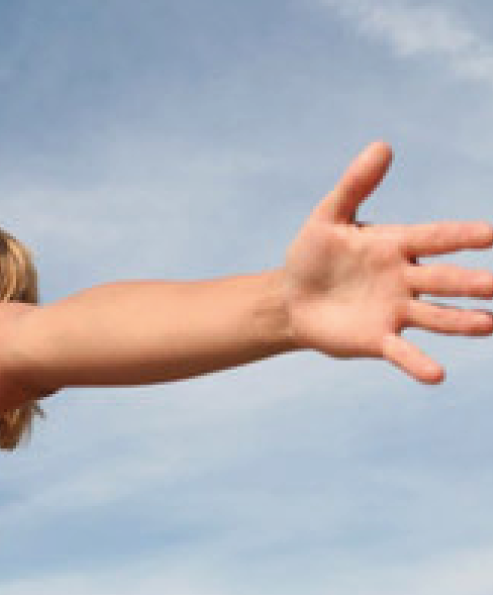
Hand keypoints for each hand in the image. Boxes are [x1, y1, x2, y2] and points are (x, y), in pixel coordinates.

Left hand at [284, 141, 492, 382]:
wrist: (290, 298)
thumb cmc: (312, 254)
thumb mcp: (328, 217)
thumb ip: (355, 185)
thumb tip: (382, 145)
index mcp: (396, 245)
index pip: (437, 238)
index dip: (465, 236)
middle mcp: (405, 279)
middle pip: (447, 279)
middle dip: (476, 282)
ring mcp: (396, 310)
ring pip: (438, 316)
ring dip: (465, 321)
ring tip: (491, 324)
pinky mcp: (379, 338)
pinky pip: (402, 352)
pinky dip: (418, 363)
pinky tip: (436, 376)